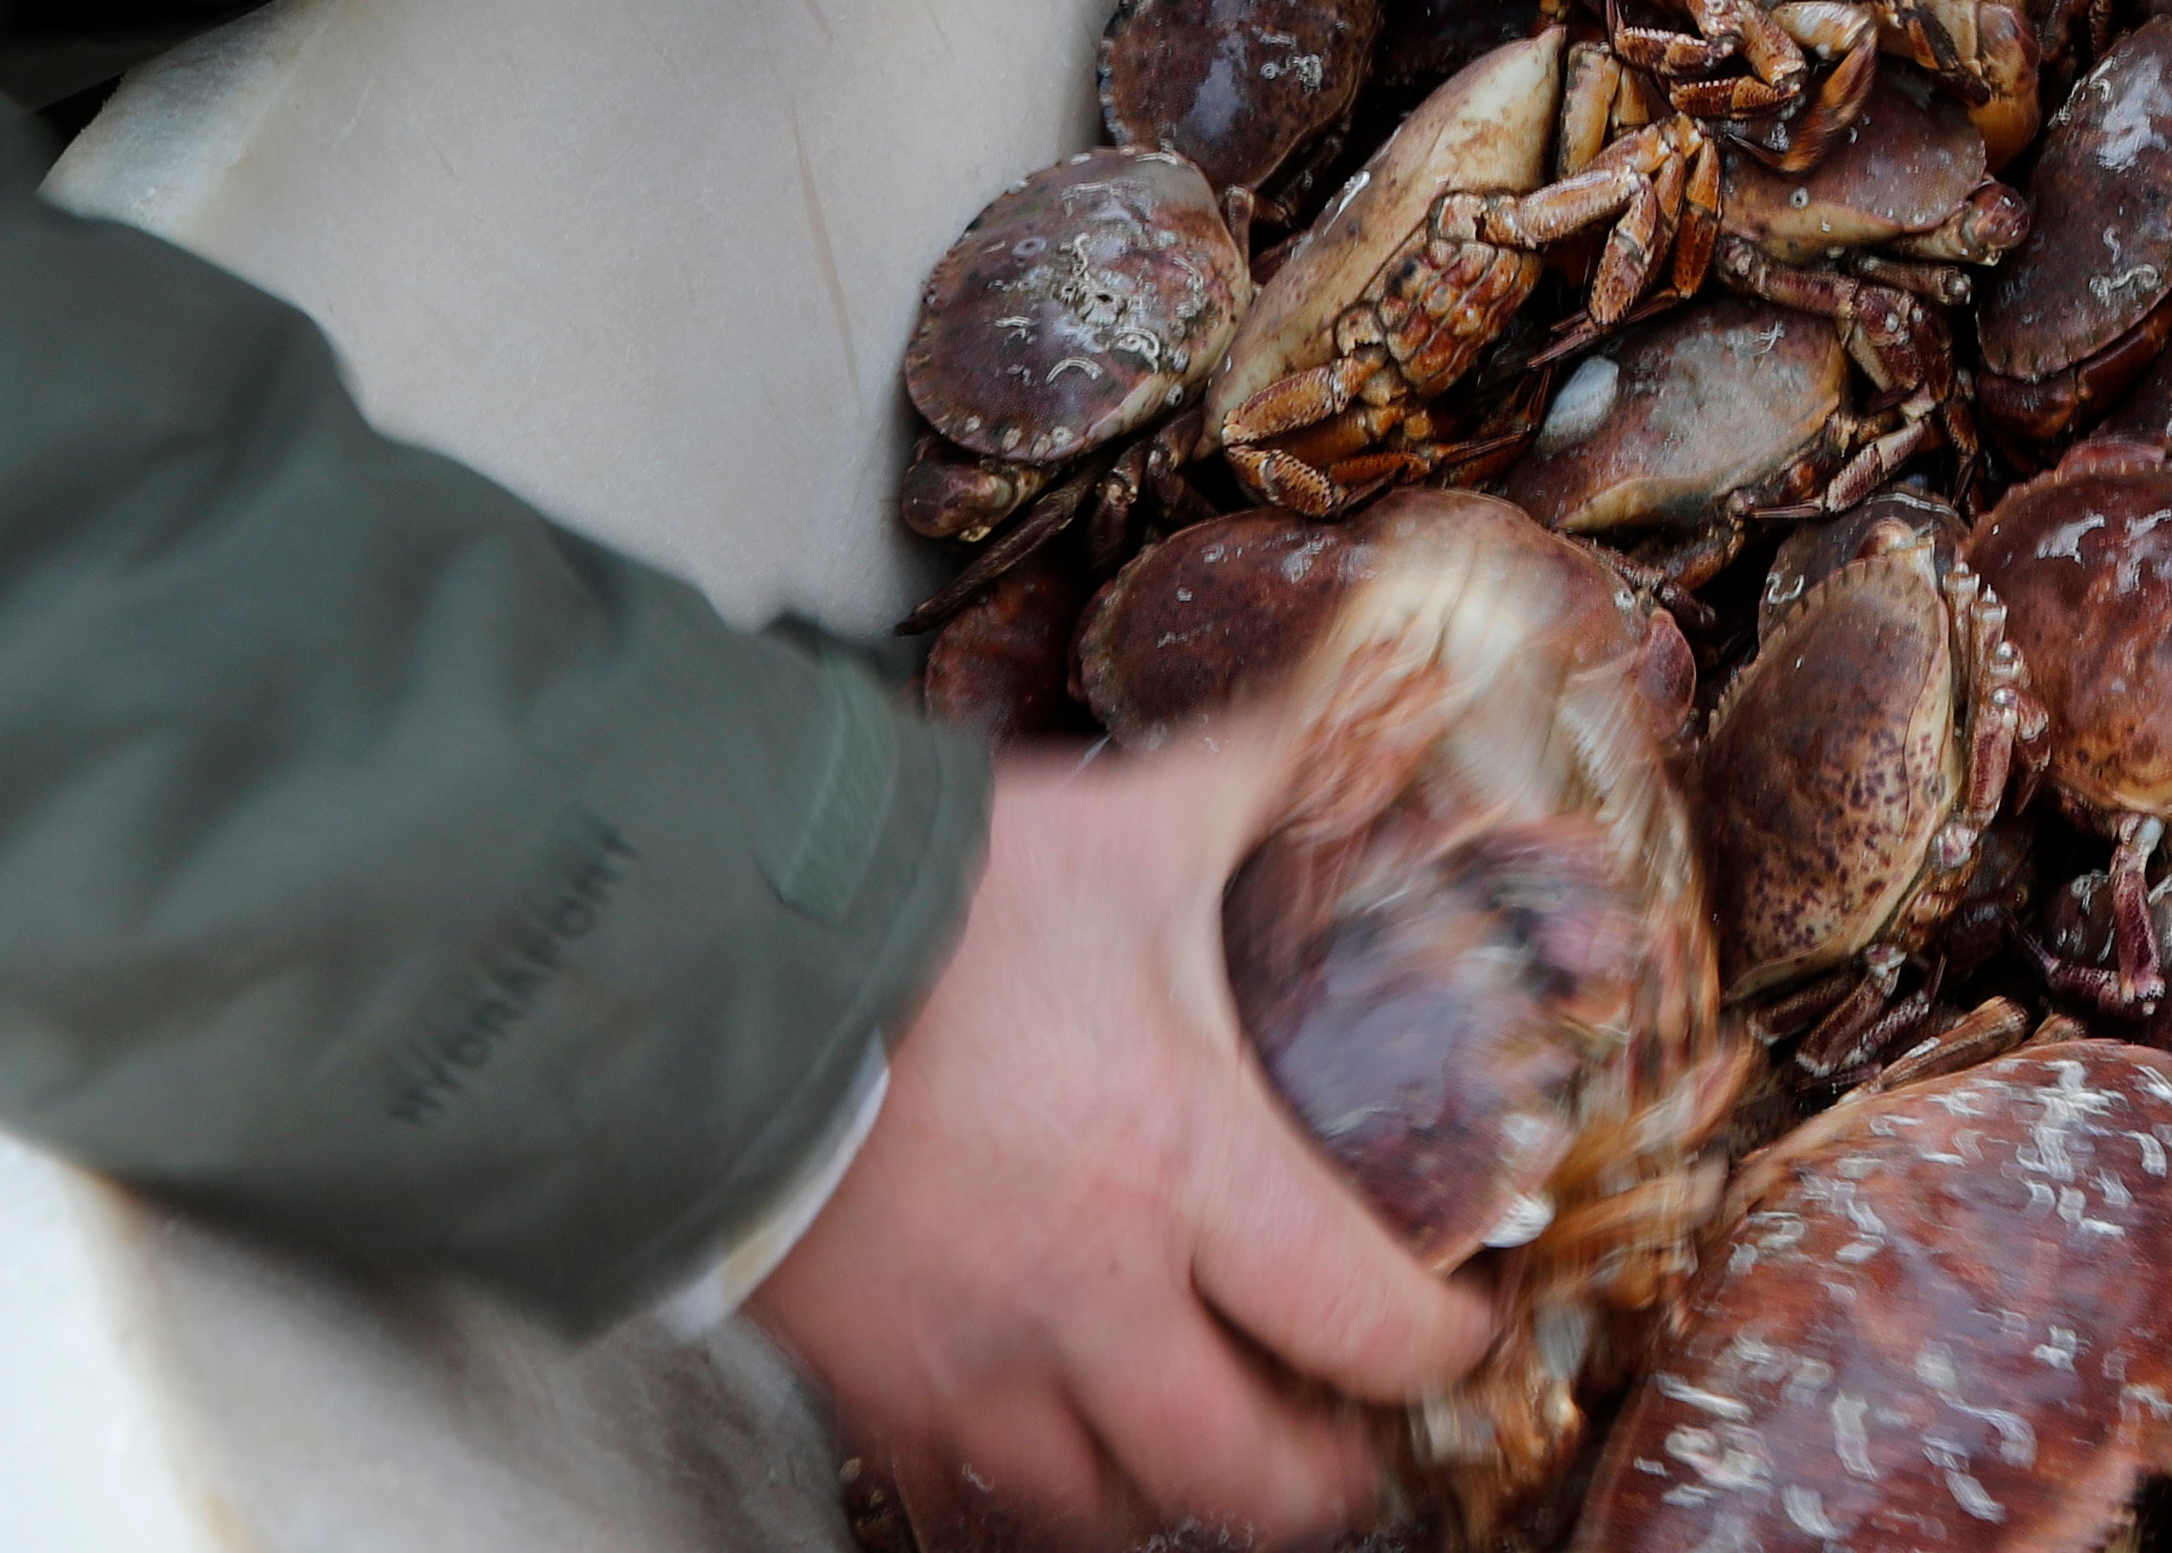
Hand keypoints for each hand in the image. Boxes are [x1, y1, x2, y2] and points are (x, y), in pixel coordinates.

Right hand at [755, 734, 1485, 1549]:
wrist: (712, 957)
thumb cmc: (939, 901)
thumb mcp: (1139, 824)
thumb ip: (1274, 775)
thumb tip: (1376, 698)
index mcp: (1182, 1167)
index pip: (1357, 1323)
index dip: (1435, 1350)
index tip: (1459, 1336)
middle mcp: (1087, 1294)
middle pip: (1240, 1470)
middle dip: (1317, 1476)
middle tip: (1352, 1444)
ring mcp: (966, 1356)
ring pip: (1099, 1503)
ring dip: (1172, 1486)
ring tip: (1214, 1441)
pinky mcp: (865, 1377)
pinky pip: (961, 1486)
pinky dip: (1031, 1478)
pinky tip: (1062, 1433)